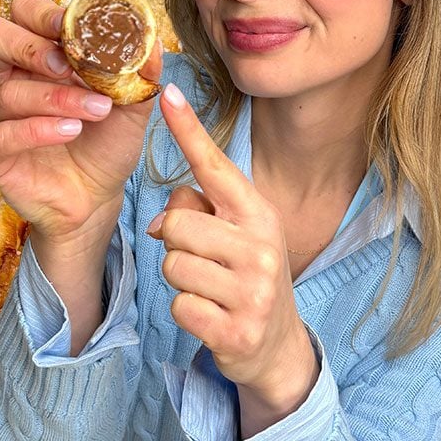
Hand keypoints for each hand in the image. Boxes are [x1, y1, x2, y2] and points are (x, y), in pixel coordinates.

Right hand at [0, 0, 161, 248]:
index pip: (22, 13)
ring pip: (7, 93)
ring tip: (95, 110)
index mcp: (35, 56)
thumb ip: (138, 73)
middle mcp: (6, 78)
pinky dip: (36, 130)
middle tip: (67, 64)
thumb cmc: (104, 144)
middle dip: (29, 45)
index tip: (74, 26)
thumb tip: (153, 40)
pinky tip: (68, 131)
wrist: (97, 198)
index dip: (43, 13)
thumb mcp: (130, 106)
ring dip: (55, 98)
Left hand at [149, 83, 317, 434]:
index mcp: (257, 213)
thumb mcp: (229, 237)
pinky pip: (179, 306)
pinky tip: (211, 317)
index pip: (215, 165)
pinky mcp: (238, 331)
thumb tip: (162, 222)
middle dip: (176, 244)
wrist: (277, 347)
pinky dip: (186, 313)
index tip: (166, 92)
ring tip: (210, 289)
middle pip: (178, 223)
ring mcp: (254, 291)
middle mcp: (262, 246)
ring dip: (180, 280)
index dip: (188, 129)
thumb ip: (194, 212)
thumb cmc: (243, 277)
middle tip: (204, 263)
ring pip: (173, 264)